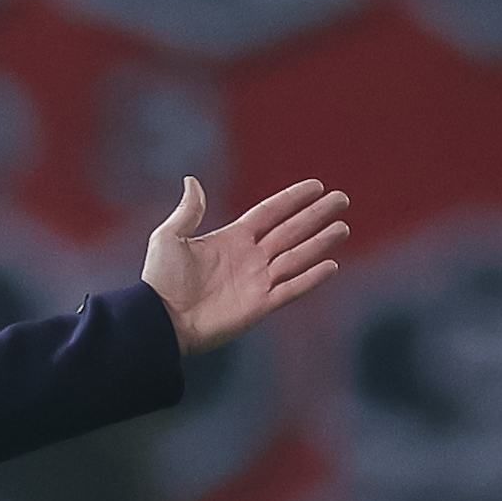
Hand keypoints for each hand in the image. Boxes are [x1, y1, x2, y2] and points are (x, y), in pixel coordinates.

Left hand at [142, 176, 348, 354]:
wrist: (158, 320)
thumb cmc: (160, 280)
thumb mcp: (169, 238)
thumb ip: (188, 211)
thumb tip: (192, 180)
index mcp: (232, 239)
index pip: (270, 213)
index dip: (292, 199)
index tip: (316, 186)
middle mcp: (250, 258)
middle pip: (291, 231)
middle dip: (317, 215)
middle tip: (342, 199)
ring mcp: (257, 282)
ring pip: (297, 257)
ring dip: (320, 243)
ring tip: (342, 228)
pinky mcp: (259, 305)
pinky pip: (291, 289)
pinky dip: (310, 278)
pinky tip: (331, 265)